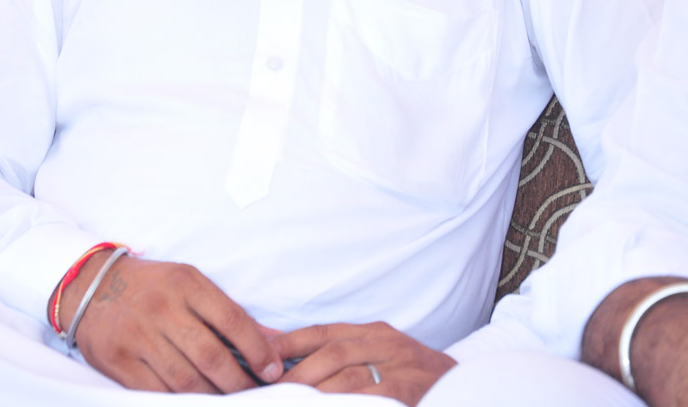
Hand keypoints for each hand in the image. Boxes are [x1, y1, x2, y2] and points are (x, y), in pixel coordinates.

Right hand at [58, 254, 282, 392]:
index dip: (257, 349)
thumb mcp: (189, 282)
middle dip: (239, 382)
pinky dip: (179, 404)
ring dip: (213, 399)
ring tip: (231, 404)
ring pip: (185, 380)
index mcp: (186, 284)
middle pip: (210, 355)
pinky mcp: (119, 362)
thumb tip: (272, 339)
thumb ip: (228, 312)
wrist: (91, 286)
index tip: (274, 370)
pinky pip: (155, 392)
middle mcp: (163, 308)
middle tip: (257, 396)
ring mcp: (139, 336)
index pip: (231, 319)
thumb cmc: (152, 286)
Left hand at [275, 321, 455, 404]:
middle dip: (298, 374)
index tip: (263, 356)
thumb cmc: (414, 377)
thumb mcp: (381, 356)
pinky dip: (348, 404)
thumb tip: (289, 356)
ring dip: (316, 394)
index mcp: (374, 333)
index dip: (290, 342)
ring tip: (290, 402)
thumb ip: (343, 356)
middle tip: (270, 392)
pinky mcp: (409, 392)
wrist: (467, 388)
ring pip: (348, 378)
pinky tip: (328, 406)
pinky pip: (371, 399)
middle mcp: (386, 344)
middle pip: (332, 354)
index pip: (323, 332)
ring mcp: (401, 368)